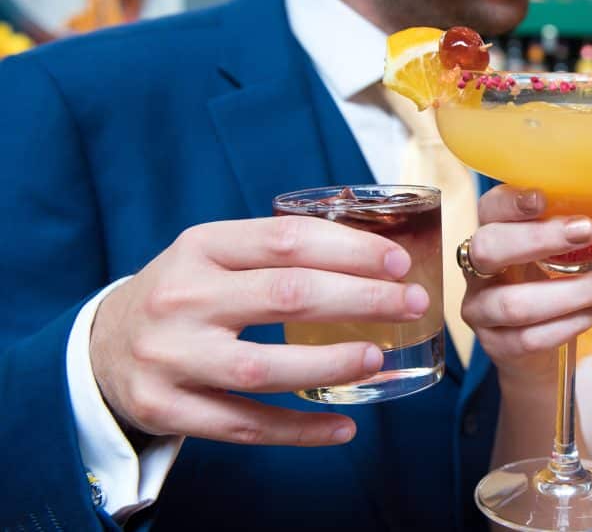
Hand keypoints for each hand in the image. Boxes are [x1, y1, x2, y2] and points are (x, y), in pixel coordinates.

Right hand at [90, 216, 429, 446]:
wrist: (101, 347)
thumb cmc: (184, 294)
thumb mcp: (212, 256)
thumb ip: (275, 253)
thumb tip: (375, 258)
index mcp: (200, 247)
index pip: (286, 240)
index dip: (350, 249)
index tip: (398, 262)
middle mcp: (182, 298)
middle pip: (285, 296)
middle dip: (360, 299)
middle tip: (411, 304)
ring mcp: (171, 357)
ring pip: (264, 367)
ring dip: (331, 364)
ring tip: (378, 358)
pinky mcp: (166, 409)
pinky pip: (245, 425)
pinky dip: (300, 431)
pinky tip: (344, 426)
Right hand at [460, 186, 591, 386]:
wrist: (536, 344)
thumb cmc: (555, 281)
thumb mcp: (577, 249)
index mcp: (495, 231)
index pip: (489, 208)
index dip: (511, 202)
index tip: (543, 197)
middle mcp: (477, 268)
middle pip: (488, 249)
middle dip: (538, 239)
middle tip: (587, 231)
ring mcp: (480, 308)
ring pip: (514, 303)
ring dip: (573, 292)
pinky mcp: (496, 344)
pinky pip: (531, 338)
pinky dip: (572, 323)